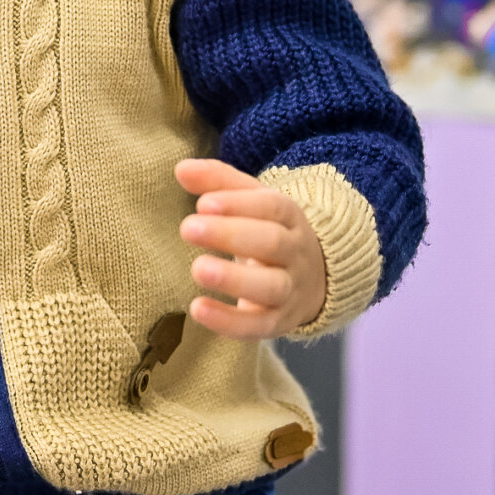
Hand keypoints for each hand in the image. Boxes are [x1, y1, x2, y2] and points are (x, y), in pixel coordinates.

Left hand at [175, 159, 325, 338]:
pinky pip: (258, 326)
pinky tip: (197, 309)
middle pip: (272, 243)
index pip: (272, 207)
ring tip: (197, 268)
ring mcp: (290, 290)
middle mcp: (296, 253)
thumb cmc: (268, 232)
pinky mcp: (278, 322)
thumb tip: (181, 168)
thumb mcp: (252, 202)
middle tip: (188, 228)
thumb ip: (218, 182)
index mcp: (290, 218)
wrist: (313, 280)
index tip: (203, 203)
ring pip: (271, 287)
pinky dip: (229, 321)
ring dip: (233, 279)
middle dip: (230, 235)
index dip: (240, 204)